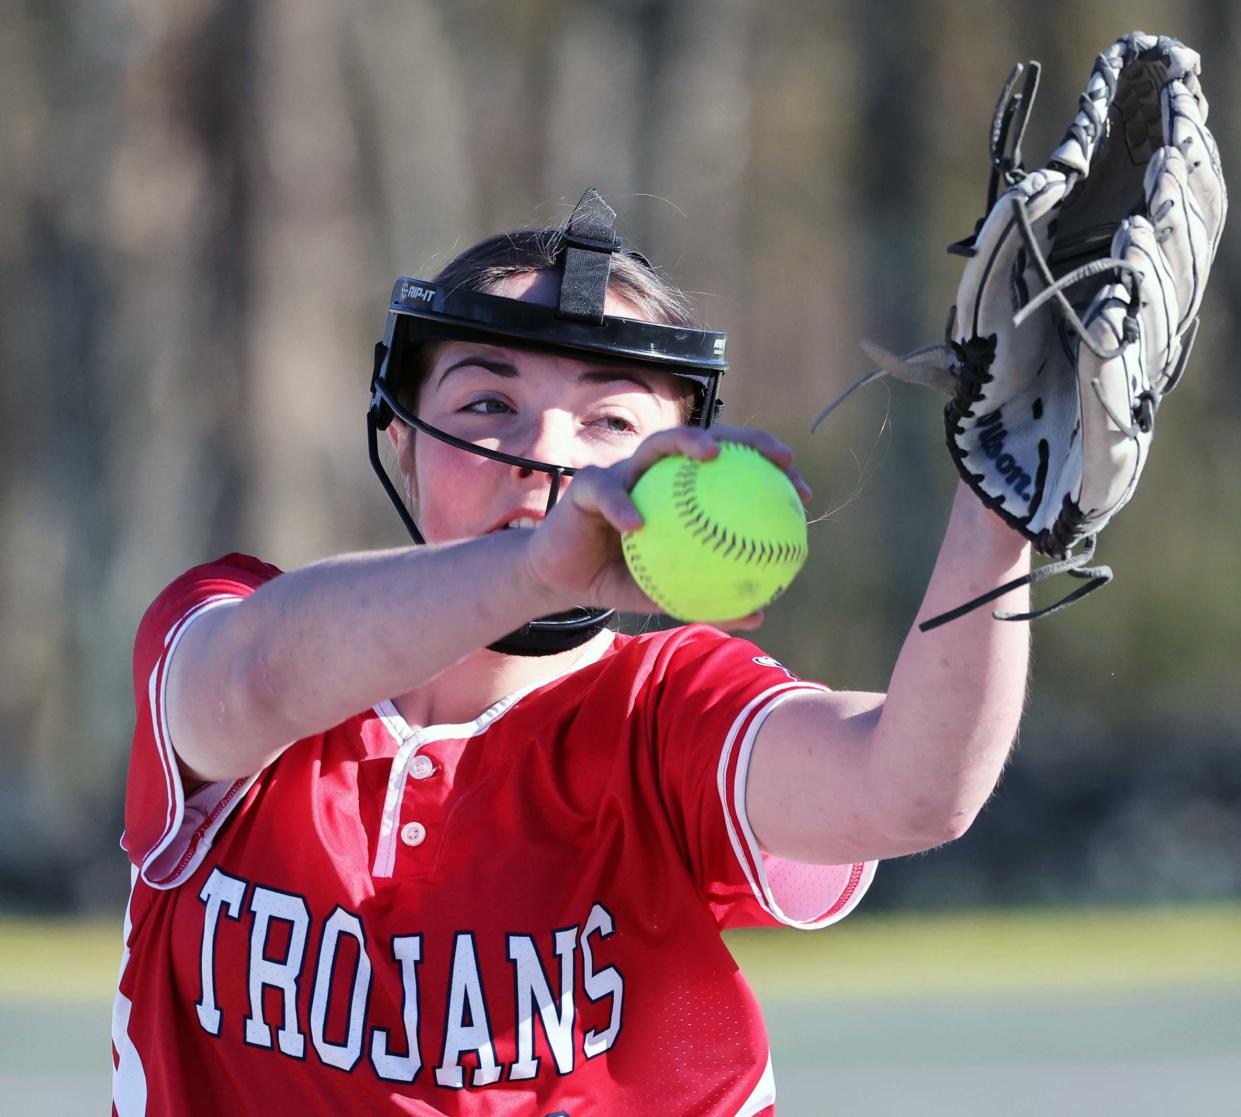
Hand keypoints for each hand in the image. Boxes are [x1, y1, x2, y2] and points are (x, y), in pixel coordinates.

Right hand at [518, 423, 811, 628]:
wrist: (561, 579)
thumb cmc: (619, 579)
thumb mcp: (667, 593)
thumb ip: (708, 599)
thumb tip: (759, 617)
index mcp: (681, 492)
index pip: (733, 470)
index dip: (769, 471)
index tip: (801, 489)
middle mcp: (656, 473)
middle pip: (707, 439)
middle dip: (746, 439)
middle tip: (778, 457)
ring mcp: (623, 473)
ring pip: (658, 445)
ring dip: (687, 443)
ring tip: (711, 457)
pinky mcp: (586, 486)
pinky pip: (607, 490)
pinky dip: (622, 506)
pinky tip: (637, 525)